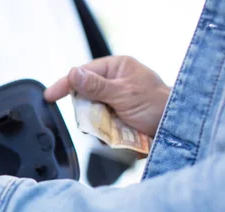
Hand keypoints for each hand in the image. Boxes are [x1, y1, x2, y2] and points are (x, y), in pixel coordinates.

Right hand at [44, 56, 170, 137]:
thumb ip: (96, 85)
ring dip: (97, 122)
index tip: (49, 96)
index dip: (65, 84)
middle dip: (86, 109)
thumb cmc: (157, 105)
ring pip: (89, 112)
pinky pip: (98, 124)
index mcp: (116, 68)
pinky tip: (117, 132)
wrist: (175, 129)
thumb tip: (72, 73)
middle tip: (98, 118)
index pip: (82, 73)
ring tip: (114, 126)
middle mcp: (113, 82)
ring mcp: (114, 101)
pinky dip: (103, 131)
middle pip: (83, 95)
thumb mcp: (124, 93)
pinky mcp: (116, 117)